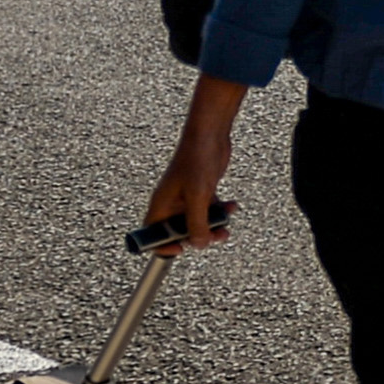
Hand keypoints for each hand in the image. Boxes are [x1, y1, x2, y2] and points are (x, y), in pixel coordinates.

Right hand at [144, 103, 238, 248]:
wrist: (209, 133)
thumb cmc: (197, 159)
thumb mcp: (198, 196)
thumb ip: (197, 223)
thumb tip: (198, 245)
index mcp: (161, 204)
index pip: (152, 234)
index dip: (162, 246)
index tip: (180, 250)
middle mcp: (171, 203)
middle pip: (179, 232)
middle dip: (198, 237)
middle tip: (215, 236)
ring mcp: (187, 197)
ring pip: (198, 222)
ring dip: (214, 226)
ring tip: (226, 224)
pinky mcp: (202, 191)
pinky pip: (210, 210)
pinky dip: (221, 212)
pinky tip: (232, 206)